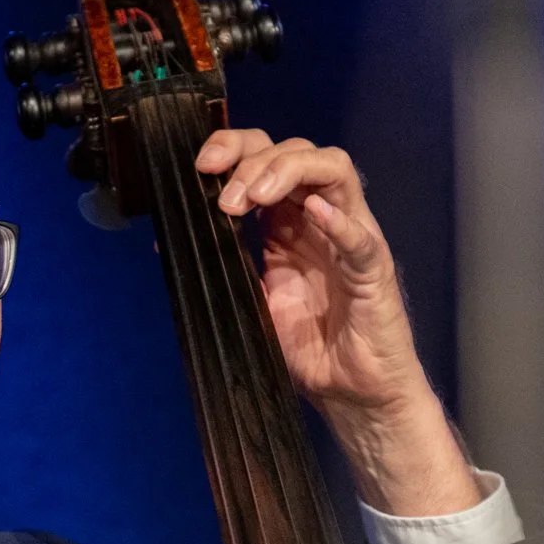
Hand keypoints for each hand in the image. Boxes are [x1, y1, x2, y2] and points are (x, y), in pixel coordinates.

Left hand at [196, 130, 481, 515]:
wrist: (350, 394)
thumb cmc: (308, 349)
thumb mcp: (250, 298)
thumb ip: (225, 263)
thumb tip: (169, 242)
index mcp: (288, 222)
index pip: (265, 158)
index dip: (233, 149)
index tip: (200, 168)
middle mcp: (320, 218)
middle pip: (296, 150)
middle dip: (252, 161)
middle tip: (223, 199)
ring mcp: (351, 238)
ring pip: (332, 169)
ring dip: (287, 172)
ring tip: (254, 199)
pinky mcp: (374, 269)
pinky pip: (360, 237)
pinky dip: (338, 220)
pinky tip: (313, 211)